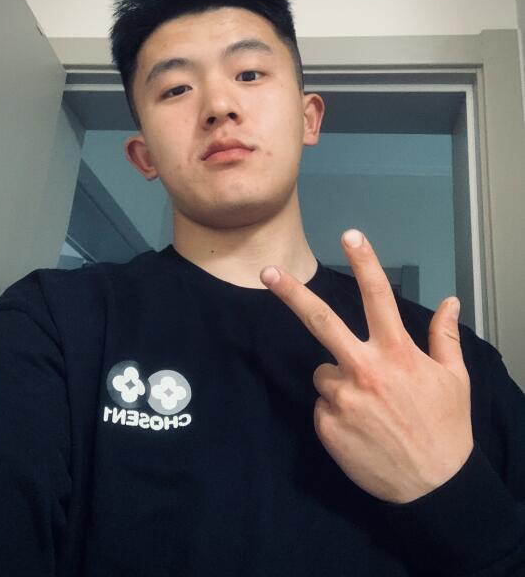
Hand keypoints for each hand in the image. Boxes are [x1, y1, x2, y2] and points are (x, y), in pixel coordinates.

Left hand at [260, 229, 473, 503]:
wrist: (435, 488)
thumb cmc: (446, 428)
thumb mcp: (455, 380)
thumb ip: (445, 337)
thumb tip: (450, 300)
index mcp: (398, 354)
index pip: (379, 296)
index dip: (365, 261)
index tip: (350, 234)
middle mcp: (365, 369)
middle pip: (322, 321)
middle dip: (292, 293)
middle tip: (268, 272)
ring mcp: (343, 398)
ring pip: (323, 372)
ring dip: (338, 381)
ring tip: (368, 408)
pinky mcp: (327, 425)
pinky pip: (323, 406)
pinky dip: (335, 412)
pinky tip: (359, 429)